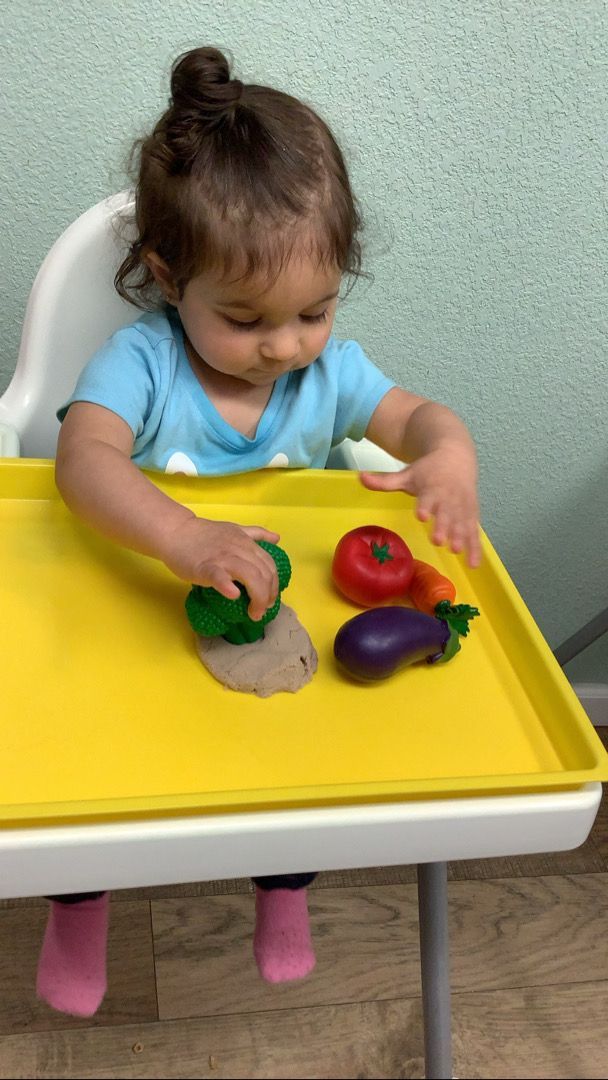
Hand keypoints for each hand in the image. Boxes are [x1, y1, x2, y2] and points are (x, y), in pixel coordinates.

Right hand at [160, 517, 280, 619]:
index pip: (270, 566)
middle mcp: (239, 549)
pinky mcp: (205, 567)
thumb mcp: (235, 529)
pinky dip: (228, 587)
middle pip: (263, 574)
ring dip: (257, 597)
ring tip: (253, 613)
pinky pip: (220, 577)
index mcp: (247, 543)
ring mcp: (223, 558)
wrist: (176, 531)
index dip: (274, 585)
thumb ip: (255, 535)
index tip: (269, 599)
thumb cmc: (204, 534)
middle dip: (267, 596)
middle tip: (262, 611)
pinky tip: (234, 595)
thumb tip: (276, 538)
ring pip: (249, 576)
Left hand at [360, 448, 480, 567]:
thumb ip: (385, 481)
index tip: (420, 515)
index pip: (427, 497)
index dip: (425, 506)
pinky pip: (474, 532)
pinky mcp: (471, 515)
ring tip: (455, 550)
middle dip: (443, 526)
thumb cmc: (428, 471)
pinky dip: (475, 548)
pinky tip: (473, 564)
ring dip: (459, 536)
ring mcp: (462, 507)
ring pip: (462, 522)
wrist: (456, 457)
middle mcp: (448, 497)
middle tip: (438, 540)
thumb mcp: (406, 474)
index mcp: (431, 487)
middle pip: (446, 512)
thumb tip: (359, 477)